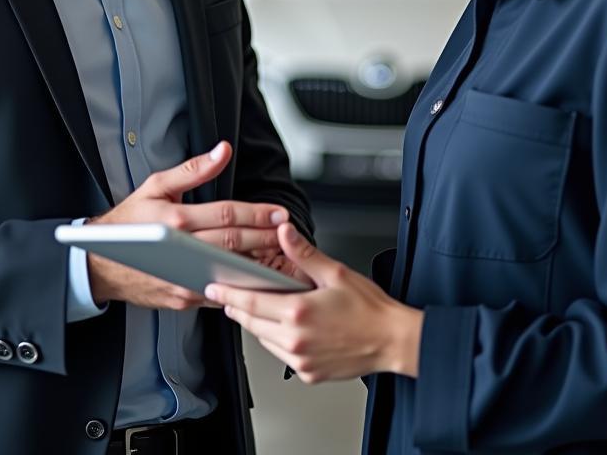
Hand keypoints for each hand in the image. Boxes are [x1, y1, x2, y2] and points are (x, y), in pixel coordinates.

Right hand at [86, 141, 290, 309]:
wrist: (100, 263)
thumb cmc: (128, 221)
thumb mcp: (156, 186)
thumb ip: (193, 169)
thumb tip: (223, 151)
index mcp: (175, 220)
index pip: (226, 214)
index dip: (256, 213)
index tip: (278, 212)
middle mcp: (180, 251)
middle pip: (233, 243)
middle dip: (265, 237)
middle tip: (286, 232)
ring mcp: (181, 278)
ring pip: (228, 270)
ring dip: (257, 263)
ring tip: (278, 254)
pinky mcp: (181, 297)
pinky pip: (216, 291)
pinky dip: (237, 284)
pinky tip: (255, 276)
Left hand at [205, 223, 423, 382]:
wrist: (392, 341)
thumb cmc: (370, 308)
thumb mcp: (335, 273)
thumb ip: (304, 253)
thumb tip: (284, 232)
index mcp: (299, 312)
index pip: (250, 303)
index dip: (228, 294)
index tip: (214, 288)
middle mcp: (296, 340)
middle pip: (251, 323)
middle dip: (237, 308)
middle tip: (226, 296)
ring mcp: (301, 360)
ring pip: (263, 340)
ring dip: (255, 325)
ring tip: (252, 309)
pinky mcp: (308, 374)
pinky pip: (280, 356)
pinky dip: (274, 341)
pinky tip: (279, 328)